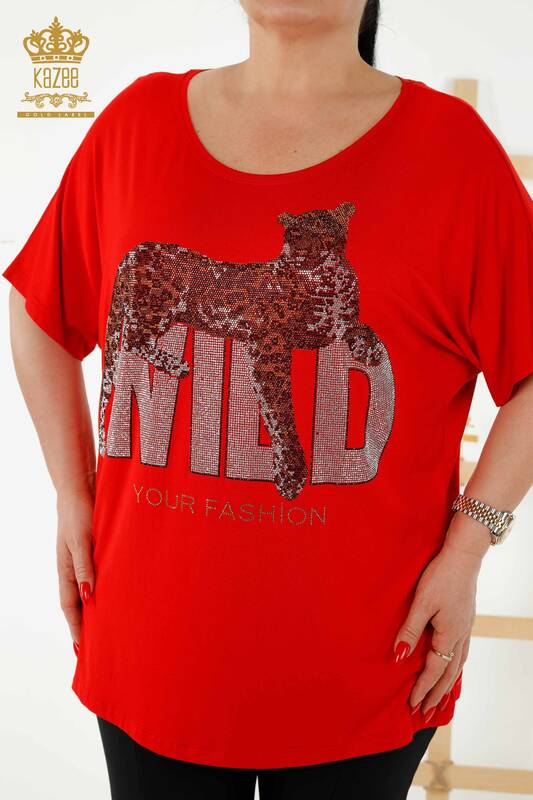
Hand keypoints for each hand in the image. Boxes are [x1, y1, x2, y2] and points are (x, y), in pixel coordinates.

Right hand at [55, 478, 95, 651]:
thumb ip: (84, 567)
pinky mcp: (98, 551)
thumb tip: (88, 597)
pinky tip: (119, 597)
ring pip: (91, 592)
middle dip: (86, 626)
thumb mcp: (81, 541)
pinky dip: (108, 590)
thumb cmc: (78, 513)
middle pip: (80, 604)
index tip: (83, 648)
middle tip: (97, 648)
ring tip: (110, 629)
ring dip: (98, 610)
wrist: (82, 488)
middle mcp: (75, 569)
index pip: (71, 606)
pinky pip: (103, 576)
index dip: (76, 627)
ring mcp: (86, 561)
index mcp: (65, 570)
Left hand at [393, 539, 481, 719]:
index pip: (433, 670)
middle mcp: (460, 637)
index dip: (422, 688)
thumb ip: (410, 631)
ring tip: (439, 699)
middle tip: (424, 712)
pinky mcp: (465, 621)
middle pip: (448, 674)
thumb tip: (398, 657)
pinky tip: (451, 668)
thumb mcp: (421, 603)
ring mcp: (465, 629)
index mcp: (449, 636)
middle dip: (436, 694)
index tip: (412, 704)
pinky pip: (461, 653)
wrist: (463, 557)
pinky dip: (455, 668)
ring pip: (457, 665)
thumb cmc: (440, 577)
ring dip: (447, 684)